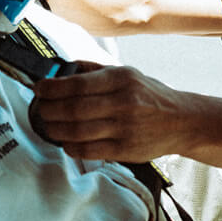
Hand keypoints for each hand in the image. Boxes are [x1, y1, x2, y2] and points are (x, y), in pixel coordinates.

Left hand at [30, 63, 190, 162]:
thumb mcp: (129, 74)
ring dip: (55, 130)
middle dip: (49, 110)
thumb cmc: (150, 96)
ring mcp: (125, 128)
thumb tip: (62, 70)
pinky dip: (71, 147)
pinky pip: (89, 150)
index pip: (78, 84)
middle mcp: (124, 102)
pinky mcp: (126, 150)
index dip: (53, 87)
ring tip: (48, 126)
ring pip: (78, 131)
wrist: (182, 121)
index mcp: (122, 79)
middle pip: (74, 108)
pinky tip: (65, 142)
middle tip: (40, 109)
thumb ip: (95, 71)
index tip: (39, 88)